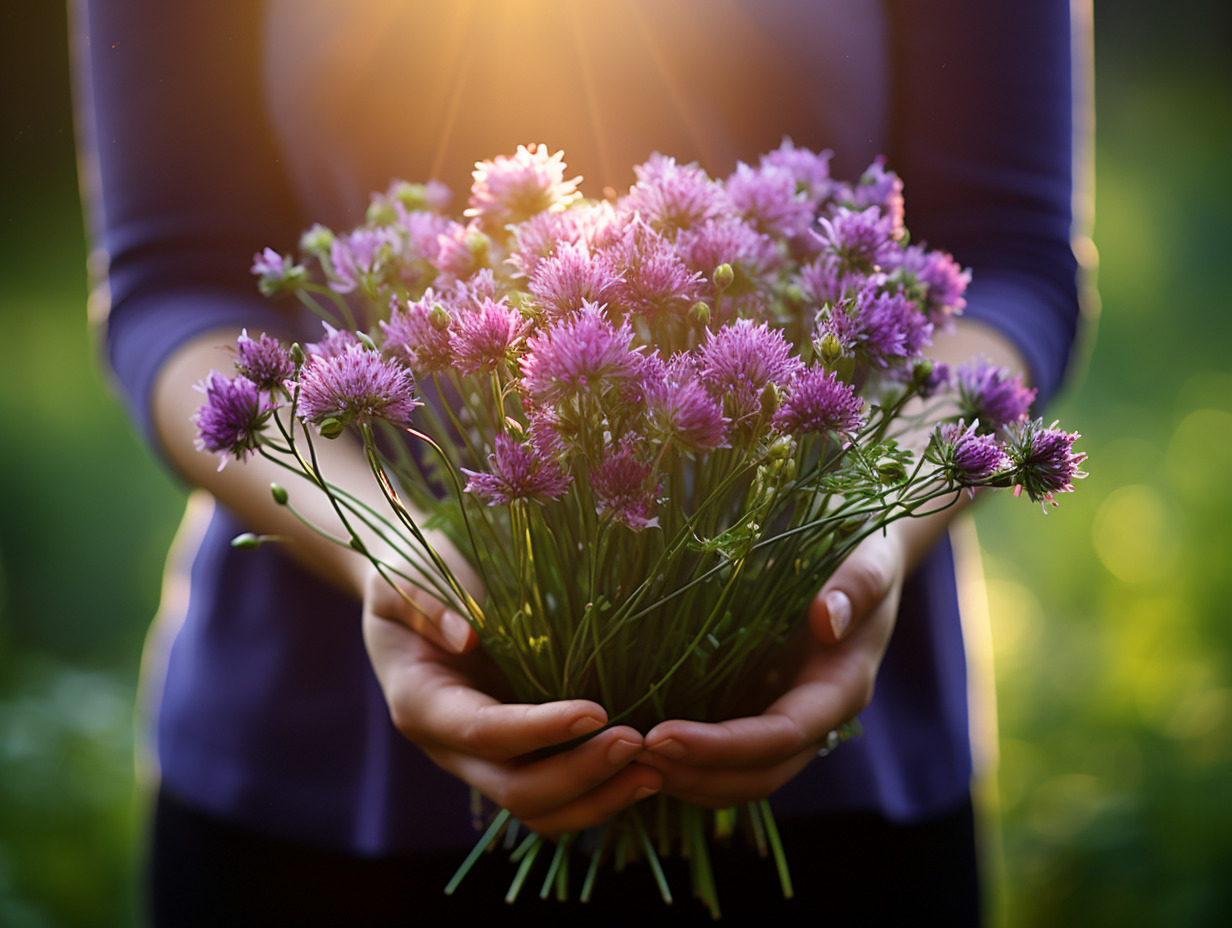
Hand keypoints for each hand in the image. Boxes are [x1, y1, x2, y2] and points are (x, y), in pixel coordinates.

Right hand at [363, 575, 662, 834]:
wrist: (412, 589)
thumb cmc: (411, 572)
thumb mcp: (405, 574)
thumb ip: (426, 600)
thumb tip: (466, 635)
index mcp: (421, 702)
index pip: (484, 732)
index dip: (540, 729)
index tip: (596, 711)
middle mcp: (449, 745)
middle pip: (516, 790)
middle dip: (580, 775)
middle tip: (638, 742)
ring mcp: (481, 758)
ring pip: (538, 809)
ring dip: (597, 799)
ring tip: (653, 772)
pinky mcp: (511, 756)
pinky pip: (553, 796)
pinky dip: (597, 793)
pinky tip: (642, 771)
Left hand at [638, 525, 908, 807]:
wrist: (866, 556)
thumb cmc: (865, 549)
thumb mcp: (870, 557)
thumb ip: (858, 585)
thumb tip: (828, 618)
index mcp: (842, 686)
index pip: (781, 736)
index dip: (721, 746)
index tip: (660, 734)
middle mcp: (817, 716)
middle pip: (760, 774)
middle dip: (695, 774)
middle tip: (629, 755)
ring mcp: (790, 717)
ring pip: (743, 777)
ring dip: (687, 779)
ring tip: (625, 761)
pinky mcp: (765, 707)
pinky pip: (730, 756)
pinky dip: (690, 761)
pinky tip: (644, 746)